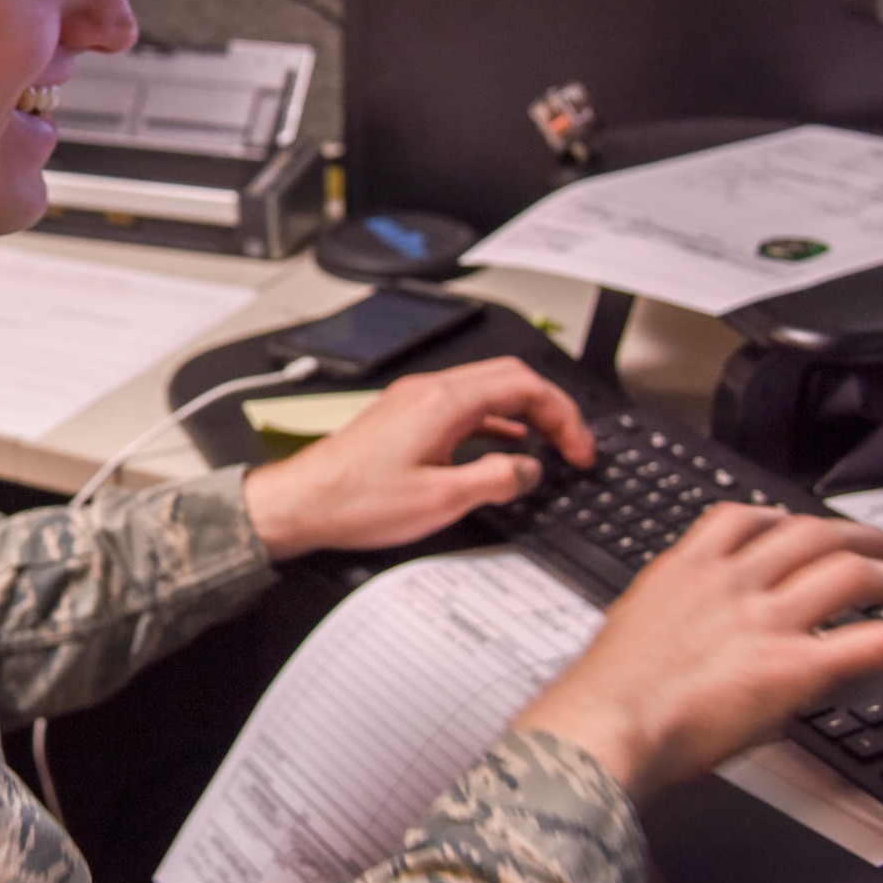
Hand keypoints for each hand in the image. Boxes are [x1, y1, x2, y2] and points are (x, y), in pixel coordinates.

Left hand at [242, 356, 595, 560]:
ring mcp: (414, 401)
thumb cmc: (356, 501)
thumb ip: (495, 480)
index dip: (563, 416)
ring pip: (486, 391)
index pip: (524, 386)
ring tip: (548, 447)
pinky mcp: (404, 417)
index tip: (579, 449)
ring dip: (523, 414)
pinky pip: (463, 408)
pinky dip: (494, 423)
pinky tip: (502, 448)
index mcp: (443, 402)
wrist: (302, 502)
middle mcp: (429, 391)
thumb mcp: (441, 500)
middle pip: (509, 379)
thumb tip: (528, 469)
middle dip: (550, 409)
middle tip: (572, 446)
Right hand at [513, 501, 882, 803]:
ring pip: (858, 573)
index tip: (807, 529)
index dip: (787, 519)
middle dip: (869, 539)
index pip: (745, 517)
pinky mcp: (796, 667)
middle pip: (816, 533)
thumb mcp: (629, 637)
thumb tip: (681, 647)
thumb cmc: (602, 702)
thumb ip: (667, 627)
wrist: (604, 729)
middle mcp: (731, 583)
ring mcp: (767, 620)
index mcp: (684, 571)